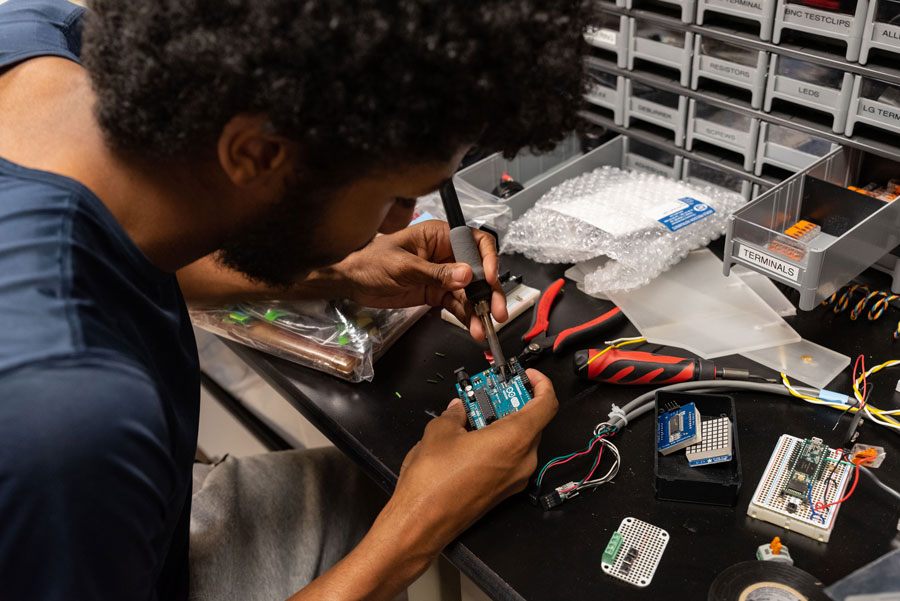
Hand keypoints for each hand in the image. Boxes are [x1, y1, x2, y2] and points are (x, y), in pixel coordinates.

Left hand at [335, 220, 507, 340]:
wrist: (351, 282)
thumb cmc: (370, 261)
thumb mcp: (403, 266)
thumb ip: (436, 273)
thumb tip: (465, 275)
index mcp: (439, 236)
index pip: (475, 242)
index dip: (487, 260)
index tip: (487, 279)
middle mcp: (446, 254)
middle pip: (478, 271)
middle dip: (489, 292)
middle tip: (496, 311)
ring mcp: (443, 275)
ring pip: (470, 292)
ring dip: (478, 310)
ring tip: (482, 328)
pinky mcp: (437, 293)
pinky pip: (457, 305)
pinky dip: (466, 317)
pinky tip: (472, 327)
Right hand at [387, 369, 557, 556]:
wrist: (421, 523)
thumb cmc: (433, 478)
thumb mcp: (440, 431)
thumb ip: (455, 413)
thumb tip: (458, 408)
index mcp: (515, 439)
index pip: (547, 405)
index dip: (541, 384)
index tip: (525, 375)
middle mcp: (524, 461)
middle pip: (533, 422)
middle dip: (514, 403)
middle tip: (491, 391)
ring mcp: (515, 480)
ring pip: (520, 442)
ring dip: (503, 423)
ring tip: (476, 412)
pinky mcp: (503, 492)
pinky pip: (510, 459)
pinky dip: (498, 443)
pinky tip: (472, 437)